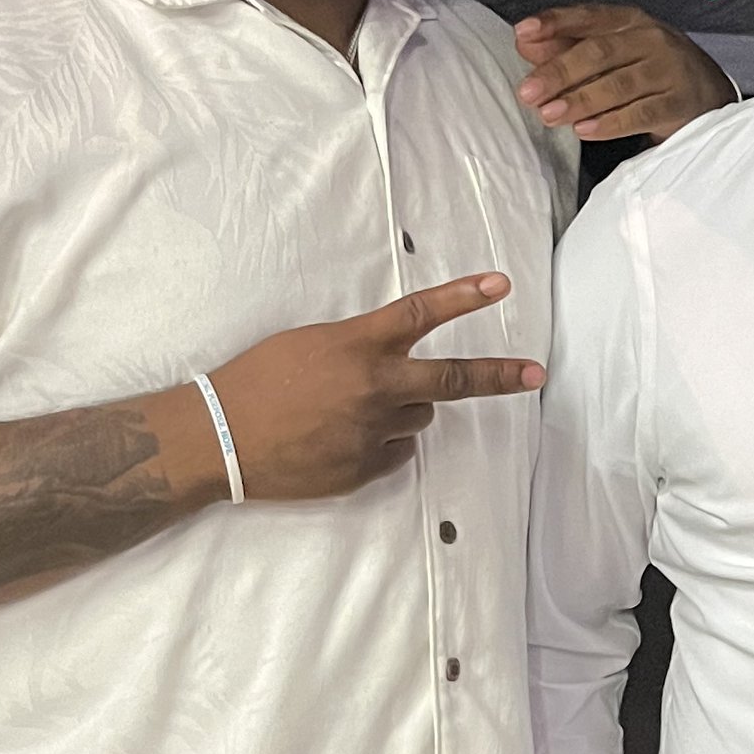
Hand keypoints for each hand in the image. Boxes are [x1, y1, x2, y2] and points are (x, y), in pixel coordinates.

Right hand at [204, 275, 541, 499]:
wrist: (219, 438)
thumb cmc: (256, 381)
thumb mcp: (309, 343)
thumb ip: (360, 347)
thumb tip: (392, 359)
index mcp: (358, 346)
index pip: (422, 313)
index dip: (465, 296)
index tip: (501, 284)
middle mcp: (375, 387)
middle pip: (452, 380)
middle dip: (499, 375)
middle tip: (534, 373)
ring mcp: (373, 432)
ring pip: (418, 418)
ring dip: (403, 410)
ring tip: (351, 411)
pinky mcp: (366, 469)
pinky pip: (396, 452)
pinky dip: (380, 444)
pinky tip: (339, 439)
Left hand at [513, 6, 737, 142]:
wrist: (711, 95)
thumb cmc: (652, 70)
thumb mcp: (614, 52)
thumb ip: (569, 48)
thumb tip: (526, 44)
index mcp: (631, 21)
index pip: (589, 16)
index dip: (555, 23)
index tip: (524, 32)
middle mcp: (652, 40)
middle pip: (600, 52)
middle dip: (560, 72)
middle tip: (529, 92)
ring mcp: (669, 71)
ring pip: (619, 85)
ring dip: (580, 101)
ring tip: (550, 114)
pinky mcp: (680, 103)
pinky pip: (641, 114)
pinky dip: (610, 123)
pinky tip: (585, 130)